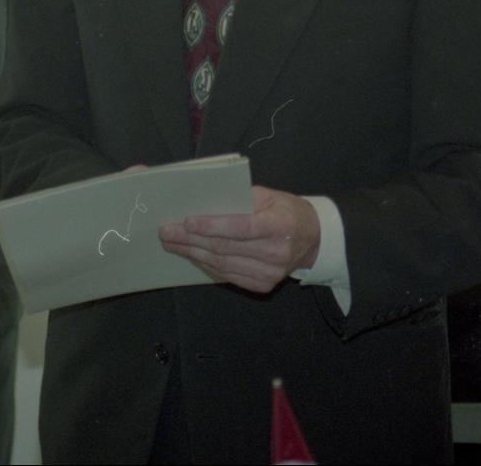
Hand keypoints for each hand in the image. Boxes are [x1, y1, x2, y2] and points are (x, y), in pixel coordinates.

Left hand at [158, 185, 320, 292]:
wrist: (313, 238)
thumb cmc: (286, 211)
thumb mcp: (269, 196)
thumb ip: (240, 198)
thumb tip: (204, 202)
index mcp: (279, 225)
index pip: (241, 227)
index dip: (212, 226)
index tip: (187, 221)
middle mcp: (276, 253)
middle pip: (225, 247)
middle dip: (191, 239)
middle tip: (166, 232)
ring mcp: (271, 273)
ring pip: (222, 264)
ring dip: (193, 253)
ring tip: (172, 243)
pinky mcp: (263, 285)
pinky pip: (228, 275)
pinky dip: (207, 265)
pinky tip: (192, 254)